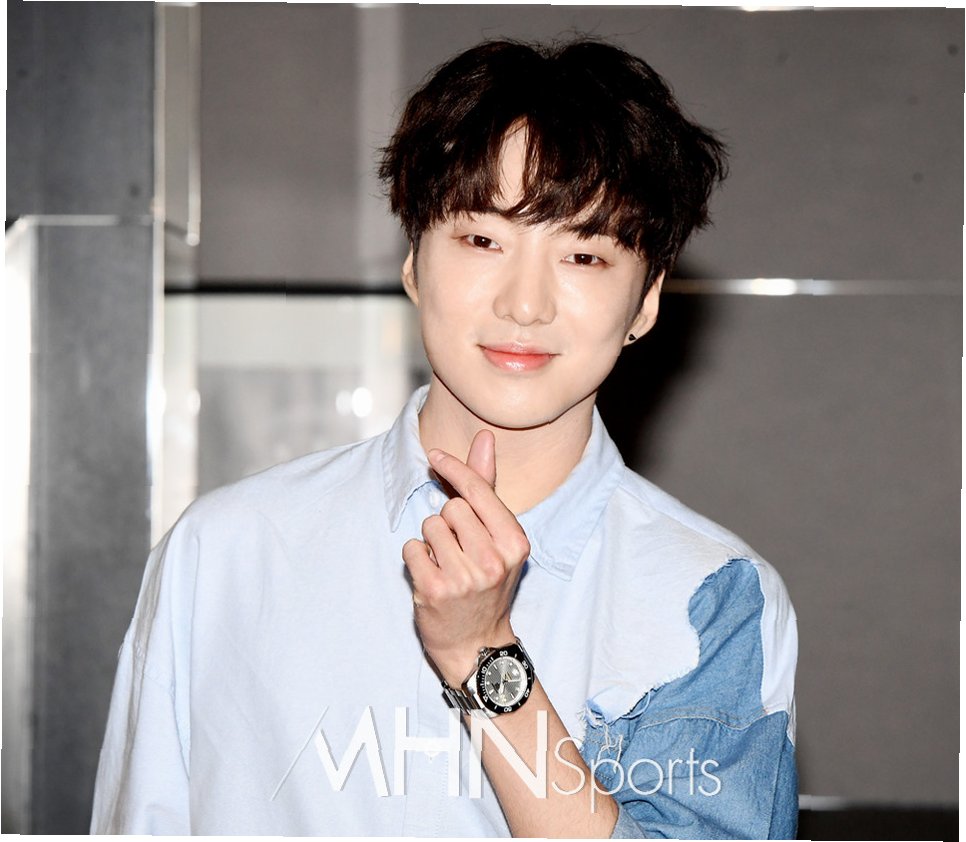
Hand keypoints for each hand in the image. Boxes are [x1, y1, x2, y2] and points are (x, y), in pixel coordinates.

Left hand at [402, 430, 530, 684]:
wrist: (477, 645)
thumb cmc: (487, 584)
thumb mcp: (498, 538)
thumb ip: (486, 487)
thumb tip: (485, 438)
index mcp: (515, 542)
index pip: (478, 490)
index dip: (454, 468)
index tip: (436, 455)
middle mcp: (493, 559)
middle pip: (450, 508)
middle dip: (447, 523)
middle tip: (459, 551)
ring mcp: (464, 577)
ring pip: (428, 527)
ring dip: (431, 542)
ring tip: (446, 565)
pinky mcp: (435, 590)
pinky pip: (411, 549)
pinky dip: (416, 559)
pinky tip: (431, 577)